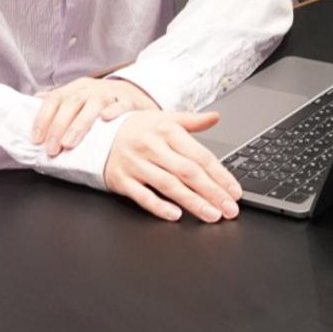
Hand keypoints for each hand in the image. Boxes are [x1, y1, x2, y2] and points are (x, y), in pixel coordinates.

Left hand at [33, 72, 158, 157]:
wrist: (136, 94)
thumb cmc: (102, 102)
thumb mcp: (79, 98)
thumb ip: (58, 102)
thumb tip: (32, 103)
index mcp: (76, 88)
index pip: (55, 98)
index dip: (43, 118)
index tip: (36, 139)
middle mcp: (91, 89)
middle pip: (72, 102)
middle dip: (59, 126)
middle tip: (52, 149)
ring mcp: (111, 94)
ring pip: (94, 103)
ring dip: (79, 123)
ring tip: (69, 143)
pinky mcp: (129, 101)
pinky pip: (122, 104)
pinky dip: (114, 111)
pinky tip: (106, 119)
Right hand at [102, 109, 243, 222]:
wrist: (98, 133)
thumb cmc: (138, 129)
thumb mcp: (165, 119)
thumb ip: (192, 121)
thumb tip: (215, 117)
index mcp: (167, 131)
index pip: (200, 155)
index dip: (220, 175)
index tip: (234, 191)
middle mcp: (152, 147)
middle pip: (187, 172)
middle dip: (212, 192)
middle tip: (229, 209)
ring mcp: (136, 164)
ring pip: (168, 185)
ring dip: (192, 202)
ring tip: (211, 214)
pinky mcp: (121, 180)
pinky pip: (142, 195)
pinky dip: (159, 206)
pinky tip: (176, 215)